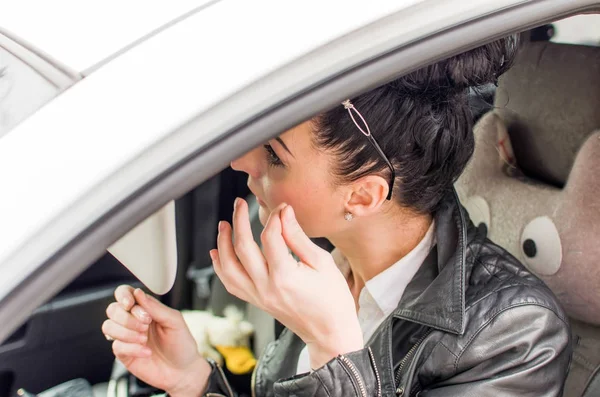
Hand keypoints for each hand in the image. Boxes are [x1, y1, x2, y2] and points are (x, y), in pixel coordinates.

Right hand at [103, 286, 210, 395]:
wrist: (183, 371)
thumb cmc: (181, 344)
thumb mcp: (174, 321)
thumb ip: (156, 307)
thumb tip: (138, 293)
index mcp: (145, 309)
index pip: (124, 294)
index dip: (123, 296)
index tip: (131, 304)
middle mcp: (133, 321)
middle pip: (112, 309)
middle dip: (127, 317)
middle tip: (146, 324)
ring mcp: (127, 337)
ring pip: (108, 327)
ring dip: (127, 332)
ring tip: (145, 339)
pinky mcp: (124, 354)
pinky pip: (117, 346)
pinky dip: (133, 348)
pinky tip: (147, 352)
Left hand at [212, 198, 362, 368]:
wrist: (330, 333)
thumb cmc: (332, 299)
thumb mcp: (322, 263)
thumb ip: (298, 237)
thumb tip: (284, 212)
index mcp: (285, 276)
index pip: (270, 237)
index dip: (274, 217)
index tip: (281, 207)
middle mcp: (267, 288)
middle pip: (242, 248)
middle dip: (239, 221)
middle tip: (239, 203)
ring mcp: (258, 297)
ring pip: (229, 268)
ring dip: (223, 244)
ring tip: (224, 225)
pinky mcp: (256, 302)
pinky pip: (231, 284)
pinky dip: (221, 267)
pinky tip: (218, 253)